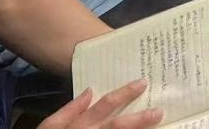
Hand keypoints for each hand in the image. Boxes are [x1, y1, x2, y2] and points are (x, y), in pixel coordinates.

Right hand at [38, 83, 160, 128]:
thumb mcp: (49, 126)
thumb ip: (69, 110)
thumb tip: (88, 90)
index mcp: (80, 124)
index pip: (105, 105)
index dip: (124, 93)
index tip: (142, 83)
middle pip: (118, 125)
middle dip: (140, 119)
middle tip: (159, 111)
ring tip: (158, 128)